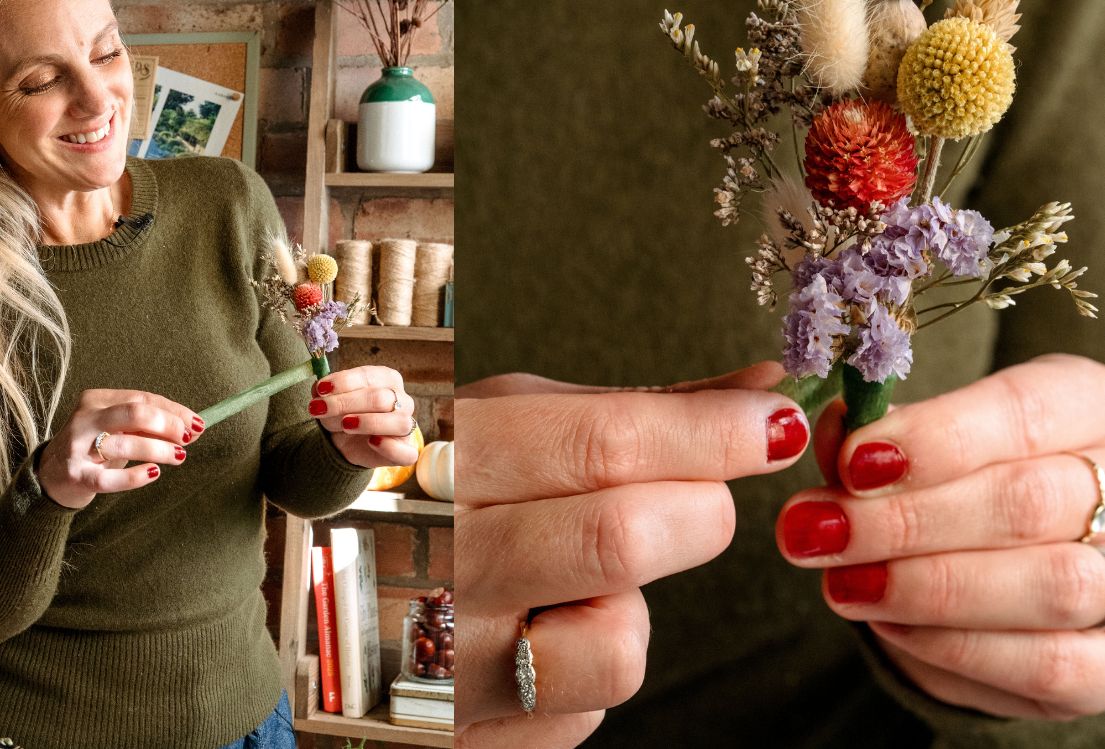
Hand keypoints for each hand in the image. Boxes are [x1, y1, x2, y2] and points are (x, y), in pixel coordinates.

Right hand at [36, 389, 201, 509]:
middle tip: (187, 439)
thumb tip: (192, 428)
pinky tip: (153, 473)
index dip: (174, 411)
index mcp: (96, 400)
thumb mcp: (117, 430)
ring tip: (178, 457)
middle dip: (168, 424)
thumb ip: (150, 427)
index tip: (196, 424)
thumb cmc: (93, 449)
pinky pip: (109, 479)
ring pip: (125, 443)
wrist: (50, 476)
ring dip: (159, 450)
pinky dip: (136, 476)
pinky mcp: (76, 475)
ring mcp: (77, 447)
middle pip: (134, 412)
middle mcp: (85, 418)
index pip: (142, 399)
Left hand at [309, 365, 419, 467]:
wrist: (347, 441)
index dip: (343, 381)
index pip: (368, 376)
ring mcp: (407, 426)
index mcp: (388, 379)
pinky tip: (371, 442)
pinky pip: (407, 452)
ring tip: (345, 425)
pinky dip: (389, 447)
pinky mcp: (406, 451)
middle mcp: (403, 400)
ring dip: (368, 422)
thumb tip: (320, 389)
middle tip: (319, 409)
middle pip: (380, 398)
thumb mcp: (331, 398)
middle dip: (345, 403)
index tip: (321, 389)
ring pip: (399, 422)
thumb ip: (326, 391)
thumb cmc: (344, 413)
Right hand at [456, 361, 811, 748]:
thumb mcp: (506, 429)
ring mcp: (448, 659)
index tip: (772, 424)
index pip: (601, 443)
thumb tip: (760, 390)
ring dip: (632, 606)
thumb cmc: (442, 496)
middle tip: (697, 495)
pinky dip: (587, 662)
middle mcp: (437, 561)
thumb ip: (631, 412)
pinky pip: (584, 710)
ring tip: (582, 578)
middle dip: (696, 509)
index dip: (709, 433)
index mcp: (440, 458)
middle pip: (621, 537)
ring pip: (617, 646)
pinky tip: (540, 628)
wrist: (332, 602)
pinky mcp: (469, 735)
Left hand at [779, 353, 1104, 719]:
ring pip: (1051, 585)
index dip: (935, 439)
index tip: (854, 463)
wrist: (997, 582)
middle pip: (1031, 501)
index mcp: (1097, 403)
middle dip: (910, 520)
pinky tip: (889, 625)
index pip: (1024, 410)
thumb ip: (871, 439)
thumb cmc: (955, 486)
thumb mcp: (912, 445)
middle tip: (823, 531)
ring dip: (928, 587)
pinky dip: (956, 646)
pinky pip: (1049, 662)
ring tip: (844, 582)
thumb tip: (835, 431)